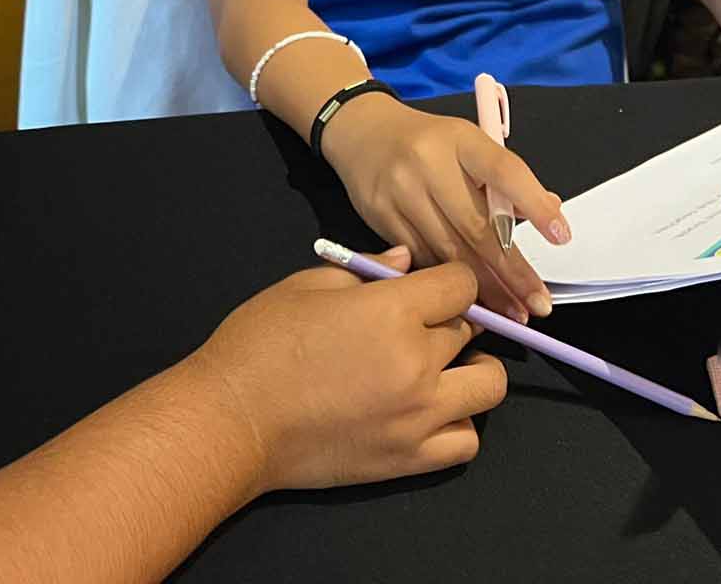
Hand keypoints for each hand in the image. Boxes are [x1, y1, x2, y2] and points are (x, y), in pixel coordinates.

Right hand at [187, 247, 503, 491]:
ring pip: (487, 385)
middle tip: (416, 325)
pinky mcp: (410, 459)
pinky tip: (427, 412)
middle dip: (448, 320)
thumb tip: (407, 260)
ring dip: (470, 370)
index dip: (448, 280)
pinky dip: (457, 423)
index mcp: (390, 311)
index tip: (430, 287)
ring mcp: (418, 416)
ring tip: (437, 370)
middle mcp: (416, 362)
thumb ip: (364, 269)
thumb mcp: (305, 285)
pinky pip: (467, 441)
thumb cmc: (259, 345)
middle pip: (470, 330)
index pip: (460, 284)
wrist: (232, 420)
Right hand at [318, 98, 570, 322]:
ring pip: (448, 251)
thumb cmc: (429, 143)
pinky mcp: (380, 217)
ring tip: (512, 312)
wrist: (361, 132)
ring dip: (484, 288)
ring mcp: (400, 192)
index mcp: (460, 140)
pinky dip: (446, 284)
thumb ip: (505, 179)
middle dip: (512, 271)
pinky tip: (469, 302)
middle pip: (476, 226)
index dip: (534, 204)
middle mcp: (428, 164)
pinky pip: (421, 259)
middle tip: (538, 304)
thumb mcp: (468, 144)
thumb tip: (549, 213)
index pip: (503, 171)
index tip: (561, 237)